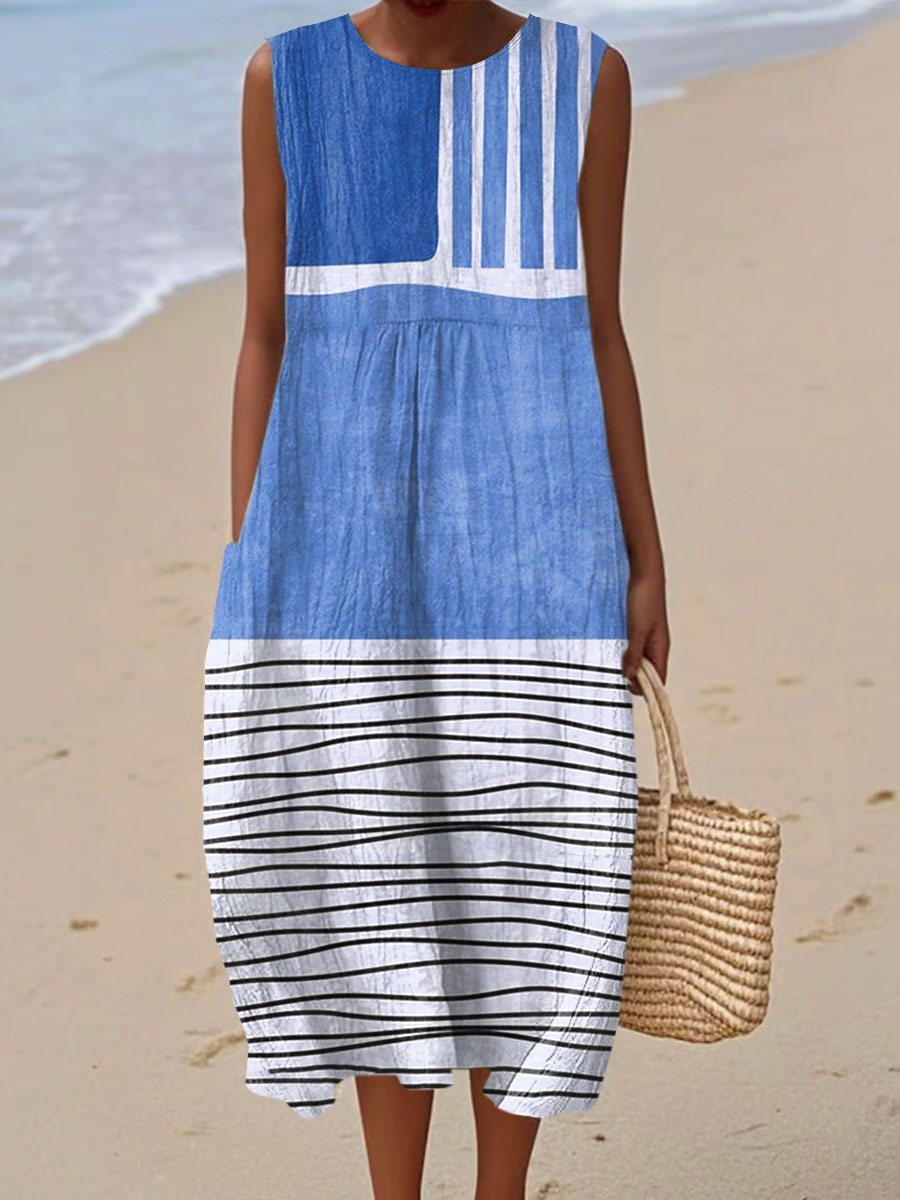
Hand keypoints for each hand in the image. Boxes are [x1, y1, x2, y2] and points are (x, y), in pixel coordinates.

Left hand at [622, 566, 669, 693]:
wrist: (644, 574)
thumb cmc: (645, 600)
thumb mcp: (637, 630)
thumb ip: (634, 654)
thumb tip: (631, 676)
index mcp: (661, 648)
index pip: (659, 679)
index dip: (645, 688)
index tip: (628, 687)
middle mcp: (656, 646)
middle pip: (648, 673)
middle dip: (634, 677)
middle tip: (618, 672)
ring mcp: (647, 638)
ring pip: (639, 661)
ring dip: (628, 664)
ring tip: (615, 661)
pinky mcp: (638, 630)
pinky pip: (633, 648)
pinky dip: (625, 652)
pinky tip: (615, 650)